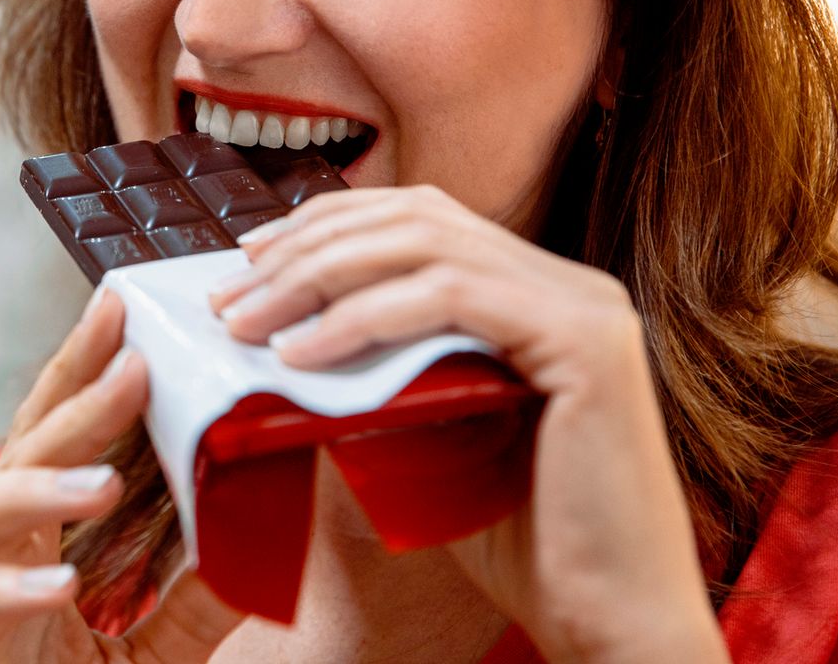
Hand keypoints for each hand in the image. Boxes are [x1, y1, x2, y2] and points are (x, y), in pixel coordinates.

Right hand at [0, 287, 243, 663]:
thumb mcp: (150, 647)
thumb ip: (195, 593)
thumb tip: (262, 522)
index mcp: (28, 533)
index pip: (52, 429)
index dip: (82, 368)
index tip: (124, 308)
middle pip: (13, 450)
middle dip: (70, 401)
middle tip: (131, 362)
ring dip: (30, 487)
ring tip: (102, 477)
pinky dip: (2, 593)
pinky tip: (57, 585)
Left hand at [210, 185, 728, 663]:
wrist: (609, 620)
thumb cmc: (521, 543)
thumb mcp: (432, 434)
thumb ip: (384, 376)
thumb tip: (280, 338)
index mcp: (538, 293)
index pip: (422, 217)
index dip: (330, 223)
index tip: (250, 257)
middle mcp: (569, 284)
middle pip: (416, 217)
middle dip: (307, 247)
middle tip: (228, 294)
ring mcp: (586, 306)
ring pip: (425, 245)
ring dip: (316, 277)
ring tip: (245, 322)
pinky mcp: (587, 344)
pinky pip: (450, 299)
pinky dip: (362, 319)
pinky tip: (301, 353)